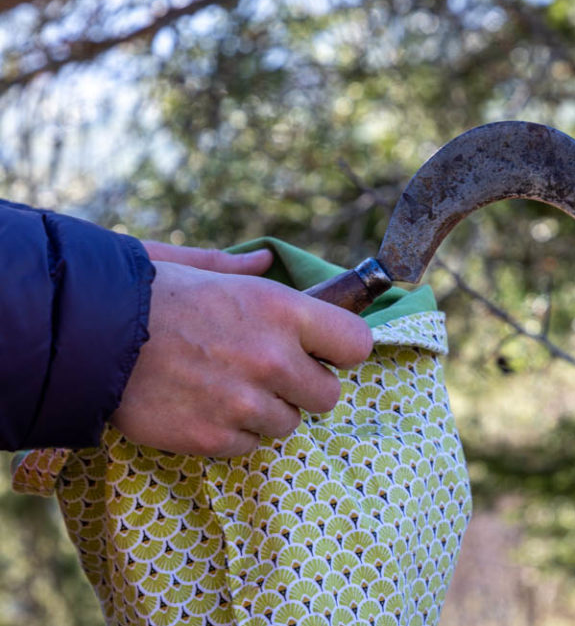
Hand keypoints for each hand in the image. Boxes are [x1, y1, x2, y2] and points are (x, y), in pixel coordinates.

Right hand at [112, 242, 372, 455]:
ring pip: (288, 425)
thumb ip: (242, 268)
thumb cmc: (147, 294)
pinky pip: (249, 446)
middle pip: (328, 396)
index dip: (342, 349)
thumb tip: (269, 258)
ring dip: (266, 412)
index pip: (357, 344)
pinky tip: (204, 408)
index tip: (325, 351)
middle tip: (271, 373)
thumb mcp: (198, 267)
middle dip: (304, 387)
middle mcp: (272, 358)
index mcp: (280, 309)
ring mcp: (244, 403)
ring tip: (228, 388)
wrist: (86, 335)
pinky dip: (232, 433)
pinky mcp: (213, 438)